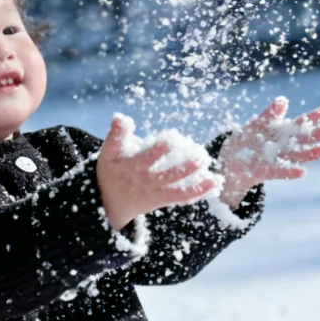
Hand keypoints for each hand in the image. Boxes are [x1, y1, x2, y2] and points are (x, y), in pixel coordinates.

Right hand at [97, 113, 219, 230]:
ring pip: (175, 190)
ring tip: (211, 176)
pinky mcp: (161, 200)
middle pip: (164, 177)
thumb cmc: (111, 172)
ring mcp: (153, 193)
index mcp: (130, 168)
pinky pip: (179, 198)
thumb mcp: (108, 154)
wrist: (109, 204)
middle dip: (182, 170)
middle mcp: (143, 182)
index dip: (156, 152)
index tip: (169, 141)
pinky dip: (196, 193)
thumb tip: (120, 117)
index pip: (143, 160)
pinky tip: (212, 184)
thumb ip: (116, 136)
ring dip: (194, 185)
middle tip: (199, 160)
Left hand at [217, 96, 319, 205]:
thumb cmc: (245, 142)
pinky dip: (290, 171)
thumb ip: (269, 115)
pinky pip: (279, 172)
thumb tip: (283, 101)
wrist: (228, 163)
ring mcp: (276, 160)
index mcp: (281, 134)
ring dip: (311, 154)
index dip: (311, 118)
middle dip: (317, 134)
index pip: (299, 124)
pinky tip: (303, 171)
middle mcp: (283, 147)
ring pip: (296, 156)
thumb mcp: (255, 125)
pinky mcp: (265, 172)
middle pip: (303, 140)